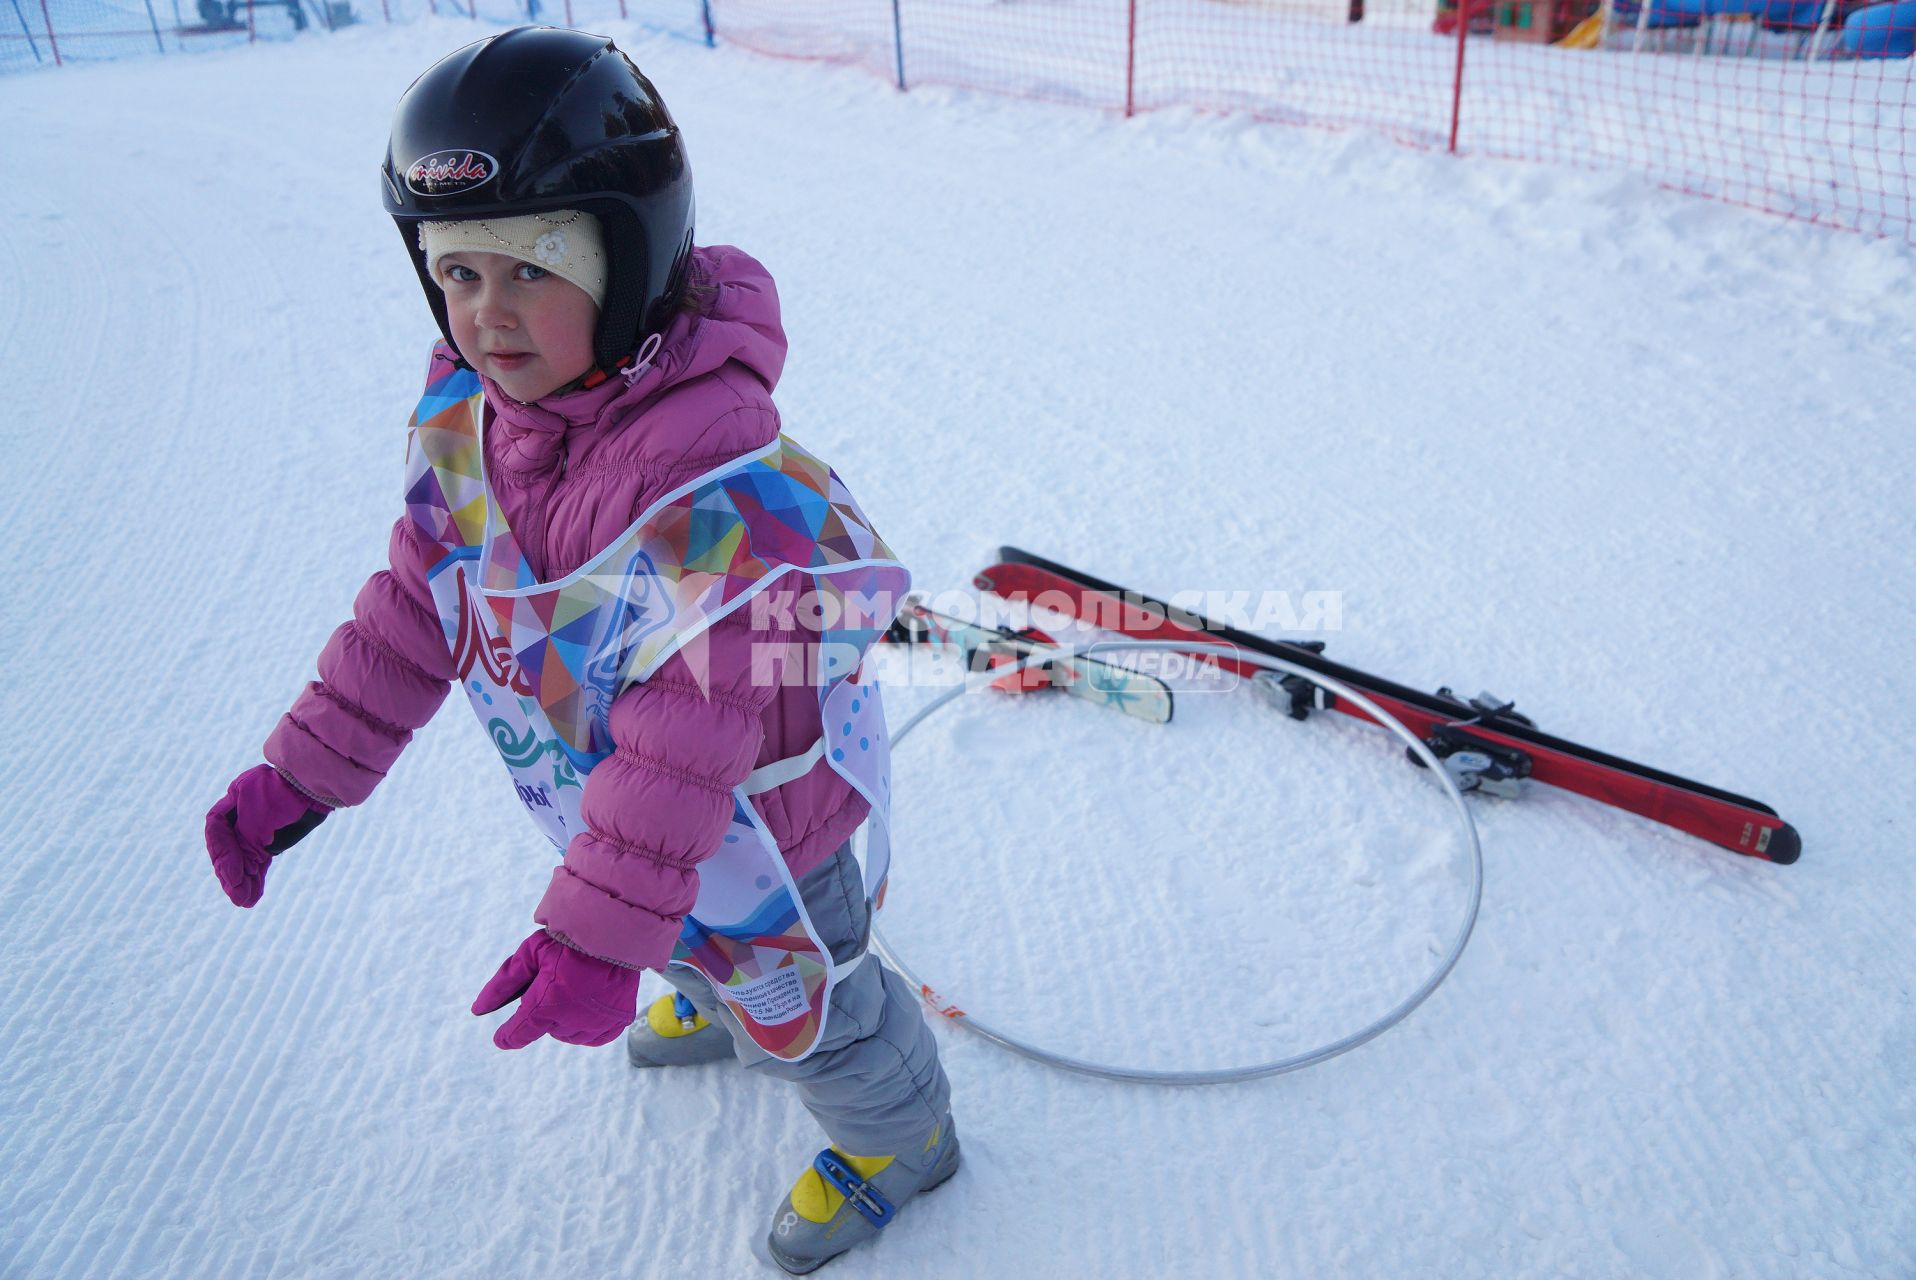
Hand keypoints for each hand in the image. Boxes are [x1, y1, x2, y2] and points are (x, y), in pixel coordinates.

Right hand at [203, 764, 329, 907]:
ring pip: (242, 861)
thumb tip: (234, 863)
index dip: (223, 854)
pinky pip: (255, 864)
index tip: (233, 875)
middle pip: (228, 850)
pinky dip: (253, 879)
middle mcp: (239, 818)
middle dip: (231, 873)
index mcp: (232, 801)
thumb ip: (244, 831)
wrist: (315, 789)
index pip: (216, 831)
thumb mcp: (258, 804)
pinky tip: (251, 897)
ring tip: (243, 901)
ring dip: (242, 882)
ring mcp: (252, 831)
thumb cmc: (287, 790)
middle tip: (237, 895)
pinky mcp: (266, 843)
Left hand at [472, 930, 641, 1049]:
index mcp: (545, 1004)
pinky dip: (589, 1025)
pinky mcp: (617, 1021)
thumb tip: (477, 1010)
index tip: (502, 1037)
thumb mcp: (529, 954)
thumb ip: (502, 985)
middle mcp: (571, 1019)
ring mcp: (597, 1022)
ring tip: (574, 993)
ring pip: (570, 1035)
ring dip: (566, 1021)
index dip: (508, 1036)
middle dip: (545, 1012)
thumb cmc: (568, 940)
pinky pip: (595, 1036)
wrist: (616, 931)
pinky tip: (590, 1005)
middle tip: (556, 985)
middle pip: (547, 1030)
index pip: (518, 1034)